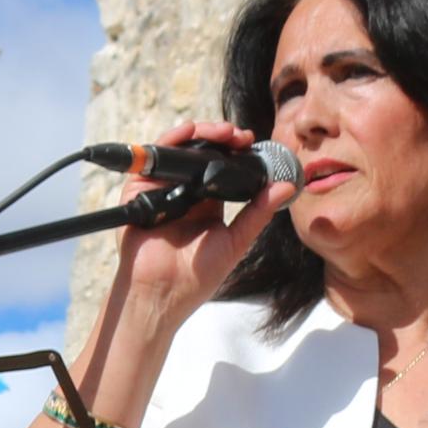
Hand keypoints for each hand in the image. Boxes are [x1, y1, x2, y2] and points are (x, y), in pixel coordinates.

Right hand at [109, 119, 299, 321]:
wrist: (163, 294)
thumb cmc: (197, 277)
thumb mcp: (236, 241)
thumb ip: (258, 213)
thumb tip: (286, 187)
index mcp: (207, 201)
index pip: (221, 165)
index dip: (236, 151)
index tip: (252, 142)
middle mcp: (184, 191)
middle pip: (201, 151)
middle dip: (221, 137)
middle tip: (241, 136)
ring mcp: (162, 188)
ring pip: (181, 149)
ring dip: (202, 134)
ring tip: (223, 132)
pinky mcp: (141, 190)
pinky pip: (154, 158)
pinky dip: (172, 141)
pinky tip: (189, 132)